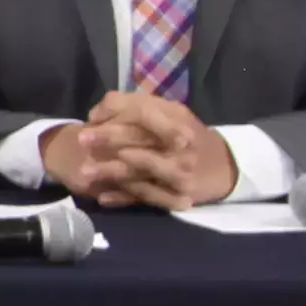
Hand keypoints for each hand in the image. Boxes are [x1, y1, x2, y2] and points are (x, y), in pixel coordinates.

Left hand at [49, 87, 227, 207]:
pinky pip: (148, 197)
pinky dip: (124, 197)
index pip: (142, 110)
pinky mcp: (181, 195)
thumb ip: (137, 108)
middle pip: (140, 138)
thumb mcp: (171, 115)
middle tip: (81, 140)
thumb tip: (98, 112)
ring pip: (141, 169)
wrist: (225, 167)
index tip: (91, 116)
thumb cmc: (187, 136)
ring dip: (111, 171)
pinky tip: (103, 196)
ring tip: (85, 172)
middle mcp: (180, 143)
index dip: (115, 111)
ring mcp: (181, 170)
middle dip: (108, 138)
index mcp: (176, 117)